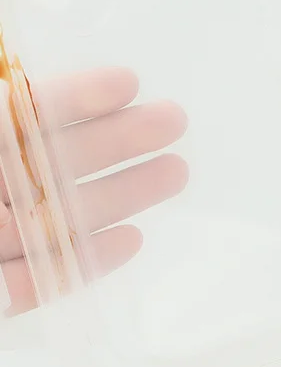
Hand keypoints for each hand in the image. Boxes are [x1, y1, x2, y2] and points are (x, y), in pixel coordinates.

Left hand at [0, 68, 187, 314]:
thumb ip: (2, 116)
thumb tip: (22, 92)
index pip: (23, 115)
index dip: (76, 98)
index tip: (129, 83)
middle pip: (53, 164)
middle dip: (118, 140)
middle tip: (175, 122)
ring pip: (55, 220)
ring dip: (119, 196)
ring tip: (176, 174)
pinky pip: (34, 284)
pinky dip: (83, 264)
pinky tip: (130, 241)